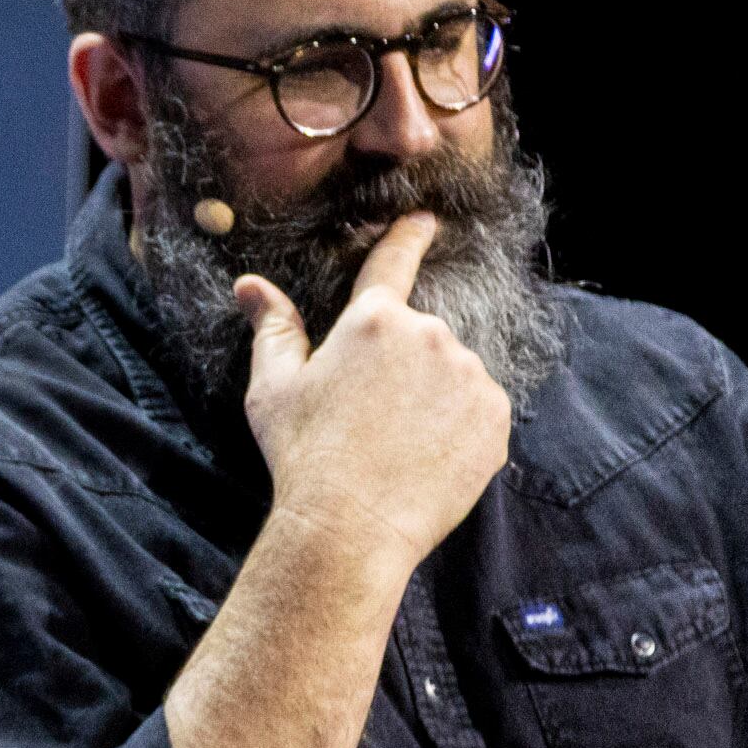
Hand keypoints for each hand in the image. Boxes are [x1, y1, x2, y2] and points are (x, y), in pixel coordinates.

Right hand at [235, 212, 510, 572]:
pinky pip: (478, 411)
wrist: (351, 527)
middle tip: (368, 413)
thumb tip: (250, 285)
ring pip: (451, 373)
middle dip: (400, 363)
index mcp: (374, 320)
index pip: (394, 263)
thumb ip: (272, 327)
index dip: (408, 237)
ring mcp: (470, 376)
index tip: (424, 220)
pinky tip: (424, 458)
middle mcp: (431, 335)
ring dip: (431, 395)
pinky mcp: (496, 419)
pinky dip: (456, 428)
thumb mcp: (273, 387)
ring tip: (396, 443)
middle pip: (419, 335)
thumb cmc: (303, 454)